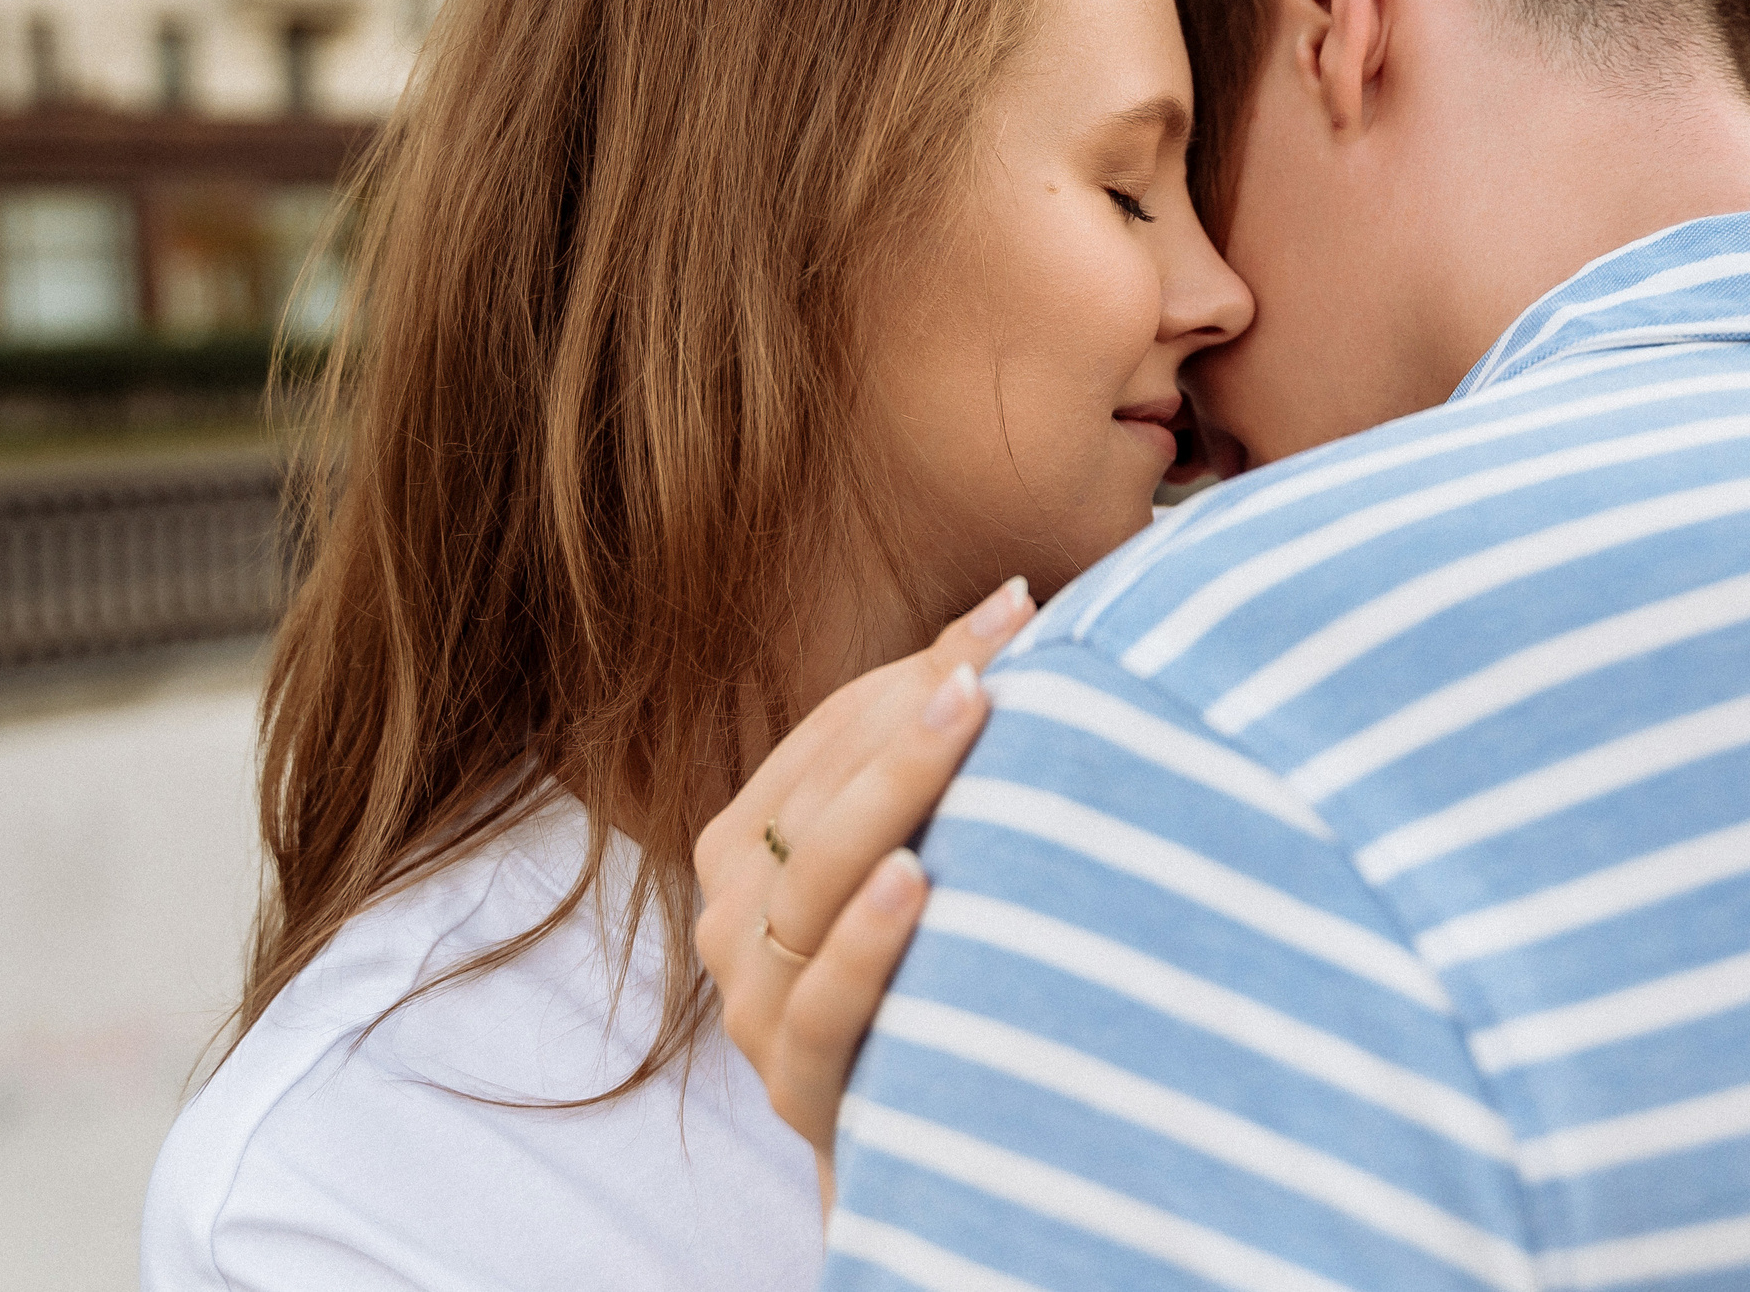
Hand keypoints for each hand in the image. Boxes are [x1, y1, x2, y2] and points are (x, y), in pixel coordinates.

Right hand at [692, 575, 1034, 1213]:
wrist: (927, 1148)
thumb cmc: (929, 972)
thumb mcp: (925, 849)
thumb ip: (941, 736)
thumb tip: (1015, 601)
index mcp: (745, 847)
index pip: (827, 737)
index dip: (916, 670)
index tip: (1018, 609)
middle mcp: (731, 919)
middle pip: (820, 799)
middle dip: (914, 718)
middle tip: (1000, 655)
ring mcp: (753, 1005)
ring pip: (816, 886)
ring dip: (892, 796)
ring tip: (967, 719)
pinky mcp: (797, 1086)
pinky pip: (824, 1004)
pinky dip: (869, 940)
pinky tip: (918, 881)